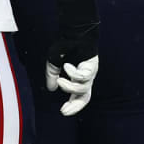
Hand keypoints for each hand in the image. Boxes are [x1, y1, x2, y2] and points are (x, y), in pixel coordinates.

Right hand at [46, 0, 99, 116]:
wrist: (72, 32)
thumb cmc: (64, 45)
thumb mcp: (53, 63)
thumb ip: (52, 76)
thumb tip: (51, 89)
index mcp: (77, 78)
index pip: (77, 97)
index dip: (71, 106)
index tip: (62, 111)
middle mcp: (86, 78)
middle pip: (84, 98)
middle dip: (75, 106)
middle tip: (64, 111)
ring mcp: (90, 73)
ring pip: (82, 89)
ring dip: (69, 87)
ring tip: (60, 80)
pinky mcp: (92, 67)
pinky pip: (82, 77)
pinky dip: (73, 73)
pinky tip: (67, 65)